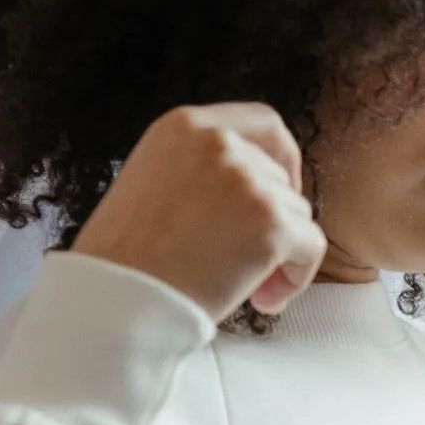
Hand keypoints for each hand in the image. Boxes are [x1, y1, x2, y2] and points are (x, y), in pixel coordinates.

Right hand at [73, 103, 327, 319]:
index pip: (263, 123)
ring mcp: (247, 181)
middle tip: (250, 265)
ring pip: (298, 215)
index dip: (282, 158)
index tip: (280, 193)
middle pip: (280, 178)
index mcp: (185, 126)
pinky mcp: (270, 223)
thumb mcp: (154, 182)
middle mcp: (218, 142)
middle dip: (275, 222)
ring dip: (281, 255)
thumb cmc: (126, 259)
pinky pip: (311, 247)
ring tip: (246, 289)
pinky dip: (298, 276)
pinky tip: (266, 300)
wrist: (113, 301)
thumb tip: (262, 185)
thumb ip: (202, 170)